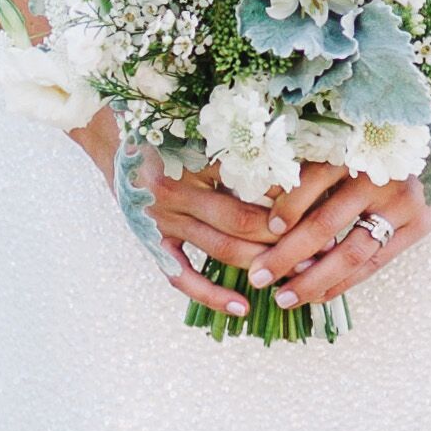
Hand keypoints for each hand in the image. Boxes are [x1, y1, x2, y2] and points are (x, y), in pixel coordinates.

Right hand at [72, 111, 319, 320]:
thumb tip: (293, 151)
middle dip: (284, 236)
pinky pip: (183, 277)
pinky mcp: (152, 243)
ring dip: (261, 264)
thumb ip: (239, 138)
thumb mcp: (198, 122)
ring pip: (220, 249)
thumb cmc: (161, 126)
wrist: (107, 135)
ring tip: (299, 275)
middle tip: (322, 246)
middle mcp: (177, 190)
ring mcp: (162, 220)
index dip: (288, 195)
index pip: (251, 180)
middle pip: (241, 219)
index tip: (323, 204)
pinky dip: (212, 294)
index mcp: (193, 155)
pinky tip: (241, 308)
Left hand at [227, 161, 430, 310]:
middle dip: (286, 254)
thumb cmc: (385, 142)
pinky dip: (342, 283)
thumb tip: (260, 197)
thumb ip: (316, 164)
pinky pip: (373, 264)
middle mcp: (377, 176)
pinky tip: (318, 296)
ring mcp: (400, 205)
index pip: (312, 181)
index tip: (265, 230)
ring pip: (349, 252)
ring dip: (312, 280)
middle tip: (257, 276)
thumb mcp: (353, 139)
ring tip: (283, 298)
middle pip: (324, 223)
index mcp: (354, 148)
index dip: (286, 207)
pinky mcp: (416, 227)